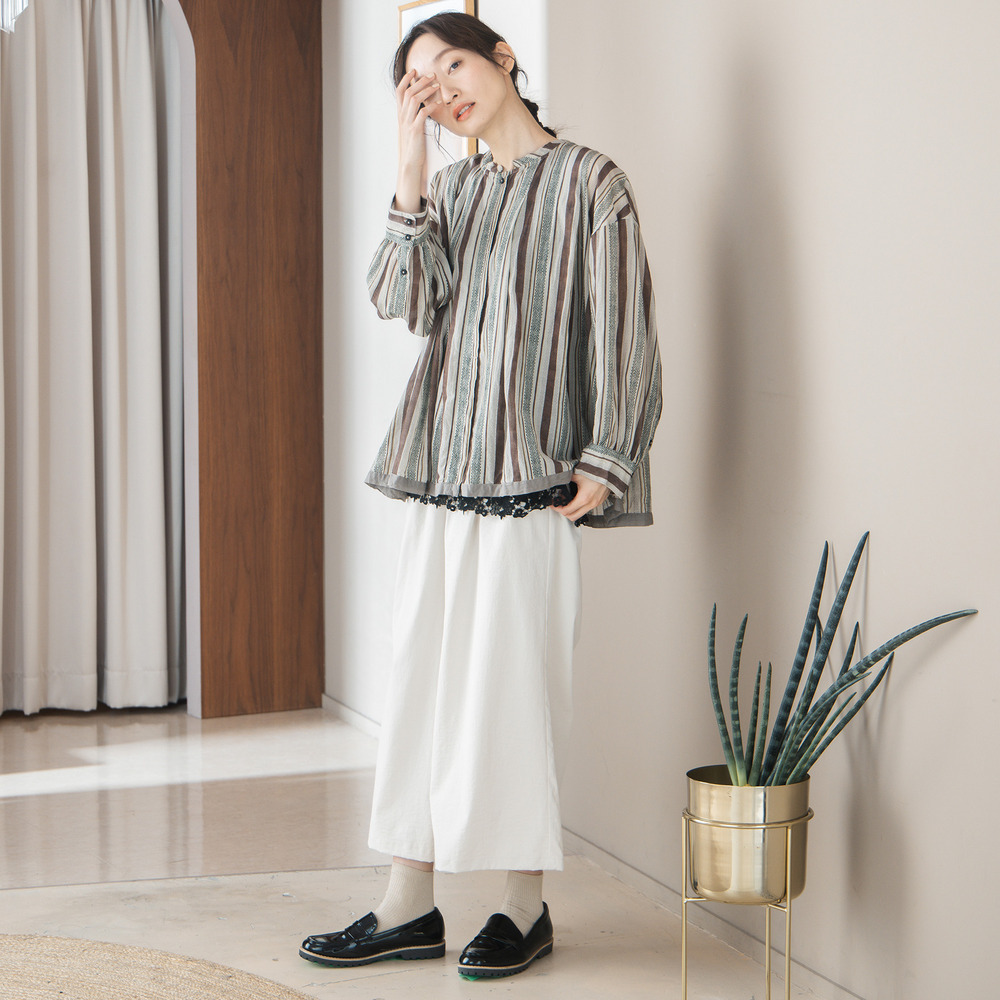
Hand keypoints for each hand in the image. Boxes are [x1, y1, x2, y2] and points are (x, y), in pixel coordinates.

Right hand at [395, 69, 440, 212]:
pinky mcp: (415, 131)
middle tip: (431, 75)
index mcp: (401, 115)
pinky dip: (431, 106)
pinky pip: (422, 113)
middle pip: (408, 92)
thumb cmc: (413, 146)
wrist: (410, 163)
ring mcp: (408, 123)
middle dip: (420, 81)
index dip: (406, 79)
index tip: (414, 71)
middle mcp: (402, 117)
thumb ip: (414, 116)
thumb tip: (421, 107)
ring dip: (426, 90)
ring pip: (414, 99)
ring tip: (437, 85)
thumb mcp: (412, 128)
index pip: (400, 92)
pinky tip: (439, 103)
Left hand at [550, 474, 610, 521]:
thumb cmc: (596, 471)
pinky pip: (587, 509)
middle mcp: (590, 504)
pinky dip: (580, 507)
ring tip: (567, 501)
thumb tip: (559, 479)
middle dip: (564, 513)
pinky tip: (577, 499)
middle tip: (559, 506)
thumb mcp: (578, 474)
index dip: (558, 509)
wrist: (610, 470)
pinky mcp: (599, 501)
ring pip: (581, 514)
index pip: (567, 511)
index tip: (553, 505)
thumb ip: (567, 479)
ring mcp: (596, 504)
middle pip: (573, 517)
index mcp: (584, 498)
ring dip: (573, 510)